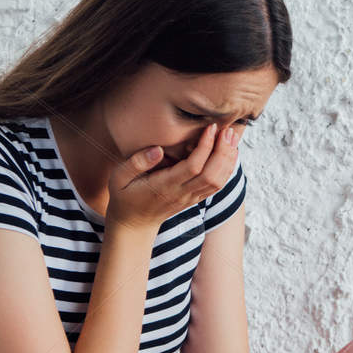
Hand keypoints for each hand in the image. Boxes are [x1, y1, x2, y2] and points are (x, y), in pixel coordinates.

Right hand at [106, 122, 238, 231]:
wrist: (133, 225)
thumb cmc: (124, 197)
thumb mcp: (119, 178)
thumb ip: (137, 162)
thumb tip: (158, 149)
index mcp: (164, 186)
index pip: (193, 167)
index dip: (205, 147)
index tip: (211, 128)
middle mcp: (182, 193)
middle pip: (211, 174)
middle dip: (223, 151)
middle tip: (228, 130)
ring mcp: (190, 198)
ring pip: (218, 181)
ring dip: (228, 159)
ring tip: (233, 138)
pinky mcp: (195, 199)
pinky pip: (216, 185)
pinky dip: (226, 169)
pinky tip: (230, 154)